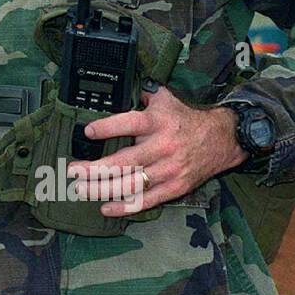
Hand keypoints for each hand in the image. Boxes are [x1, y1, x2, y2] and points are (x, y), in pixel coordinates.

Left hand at [66, 87, 243, 214]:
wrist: (222, 139)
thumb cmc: (186, 119)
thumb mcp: (165, 100)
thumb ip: (141, 94)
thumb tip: (120, 87)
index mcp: (157, 123)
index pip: (129, 124)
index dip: (107, 128)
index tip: (87, 132)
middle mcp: (162, 147)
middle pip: (124, 161)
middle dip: (94, 168)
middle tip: (73, 170)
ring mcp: (168, 169)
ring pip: (131, 183)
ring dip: (102, 188)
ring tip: (80, 189)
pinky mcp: (175, 187)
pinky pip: (147, 200)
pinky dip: (125, 206)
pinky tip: (106, 208)